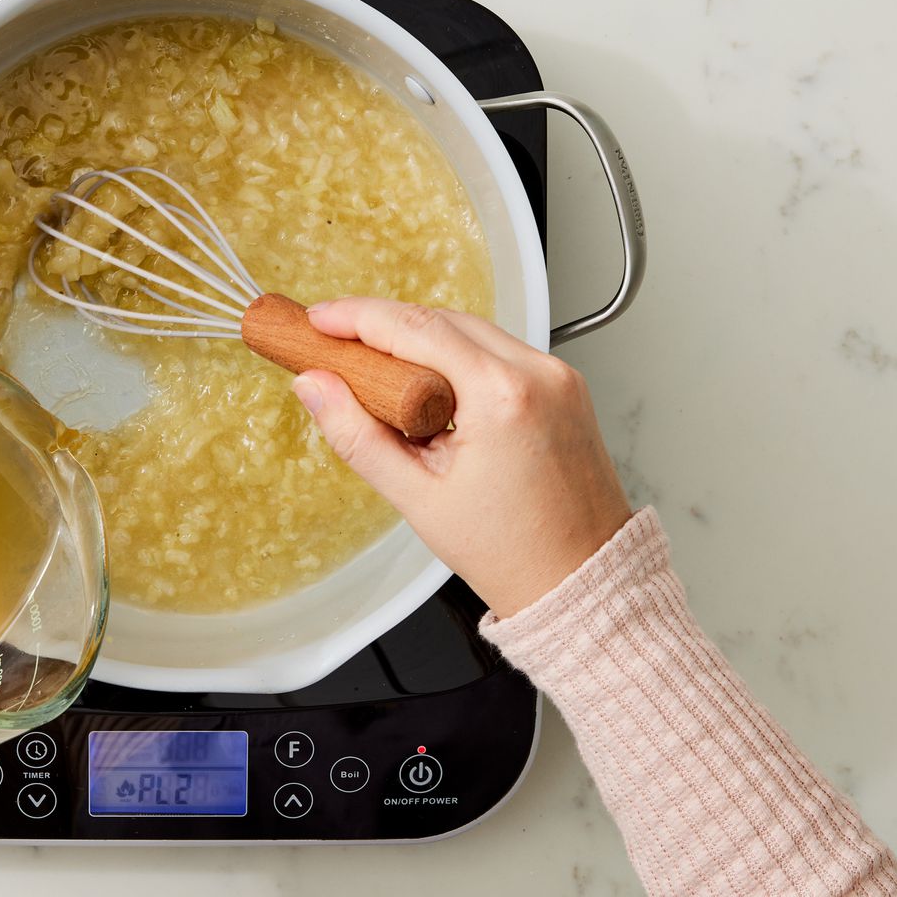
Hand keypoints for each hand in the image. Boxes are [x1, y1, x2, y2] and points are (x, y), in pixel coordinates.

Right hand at [293, 298, 630, 616]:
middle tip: (335, 342)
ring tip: (374, 369)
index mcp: (503, 395)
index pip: (416, 328)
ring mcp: (558, 376)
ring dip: (420, 340)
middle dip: (384, 325)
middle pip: (443, 320)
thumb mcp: (416, 497)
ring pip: (472, 331)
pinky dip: (457, 358)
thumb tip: (315, 387)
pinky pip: (499, 352)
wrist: (580, 579)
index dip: (358, 317)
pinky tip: (426, 384)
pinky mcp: (564, 387)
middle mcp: (539, 373)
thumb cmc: (512, 553)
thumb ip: (356, 435)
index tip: (320, 320)